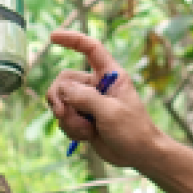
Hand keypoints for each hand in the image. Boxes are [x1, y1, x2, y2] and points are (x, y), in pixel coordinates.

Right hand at [45, 30, 161, 166]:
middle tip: (63, 113)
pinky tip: (86, 137)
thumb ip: (85, 98)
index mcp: (110, 75)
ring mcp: (89, 103)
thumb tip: (62, 89)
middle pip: (64, 80)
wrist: (139, 156)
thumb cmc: (134, 130)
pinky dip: (70, 129)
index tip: (53, 36)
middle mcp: (97, 86)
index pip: (91, 49)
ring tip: (86, 131)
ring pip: (61, 102)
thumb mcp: (110, 112)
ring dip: (68, 119)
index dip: (72, 39)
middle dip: (60, 98)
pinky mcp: (83, 119)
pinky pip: (64, 119)